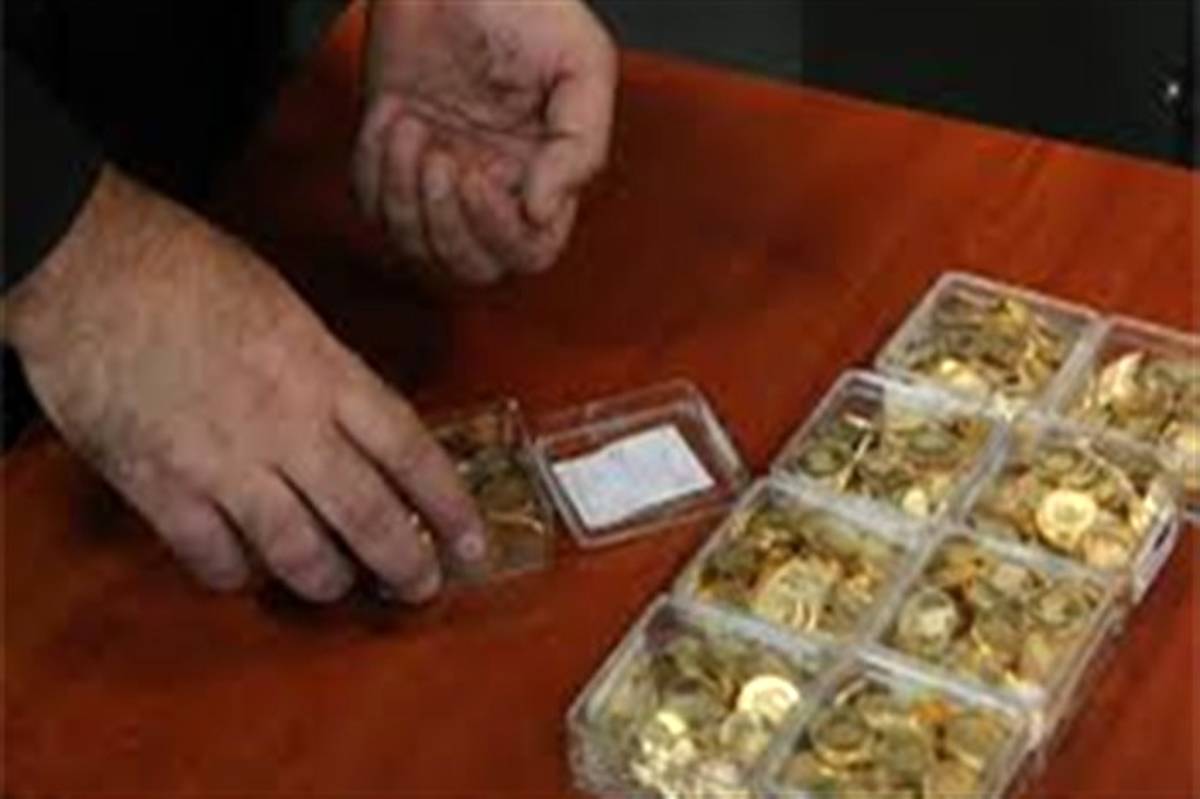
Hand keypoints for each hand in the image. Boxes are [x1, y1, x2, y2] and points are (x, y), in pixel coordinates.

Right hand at [3, 167, 486, 602]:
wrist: (85, 264)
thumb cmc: (182, 266)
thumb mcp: (285, 306)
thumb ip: (324, 370)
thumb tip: (351, 418)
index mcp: (324, 372)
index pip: (411, 451)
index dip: (449, 504)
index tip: (470, 538)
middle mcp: (287, 426)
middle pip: (368, 516)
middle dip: (405, 564)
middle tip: (420, 586)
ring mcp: (225, 463)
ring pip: (299, 553)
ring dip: (329, 581)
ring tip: (340, 585)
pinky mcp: (162, 488)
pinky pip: (215, 558)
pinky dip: (237, 575)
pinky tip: (247, 572)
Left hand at [352, 0, 616, 282]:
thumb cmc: (525, 4)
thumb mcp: (581, 64)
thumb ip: (580, 146)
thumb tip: (544, 213)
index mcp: (543, 177)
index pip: (529, 252)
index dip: (500, 233)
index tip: (478, 176)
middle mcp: (493, 189)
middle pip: (473, 267)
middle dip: (448, 225)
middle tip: (443, 158)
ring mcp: (439, 179)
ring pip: (417, 246)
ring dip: (404, 192)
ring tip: (411, 121)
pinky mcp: (390, 159)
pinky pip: (372, 206)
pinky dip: (373, 167)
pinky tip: (391, 112)